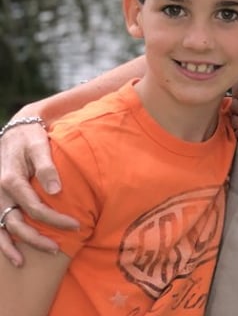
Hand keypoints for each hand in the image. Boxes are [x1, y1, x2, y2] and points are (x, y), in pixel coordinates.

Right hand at [0, 114, 78, 265]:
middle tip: (59, 249)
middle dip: (38, 239)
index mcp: (12, 180)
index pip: (35, 207)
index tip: (75, 225)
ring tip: (32, 260)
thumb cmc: (31, 138)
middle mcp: (0, 193)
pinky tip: (16, 258)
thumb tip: (57, 190)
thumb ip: (47, 167)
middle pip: (18, 223)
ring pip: (4, 230)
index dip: (55, 219)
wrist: (15, 132)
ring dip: (19, 246)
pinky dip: (4, 244)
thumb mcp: (39, 146)